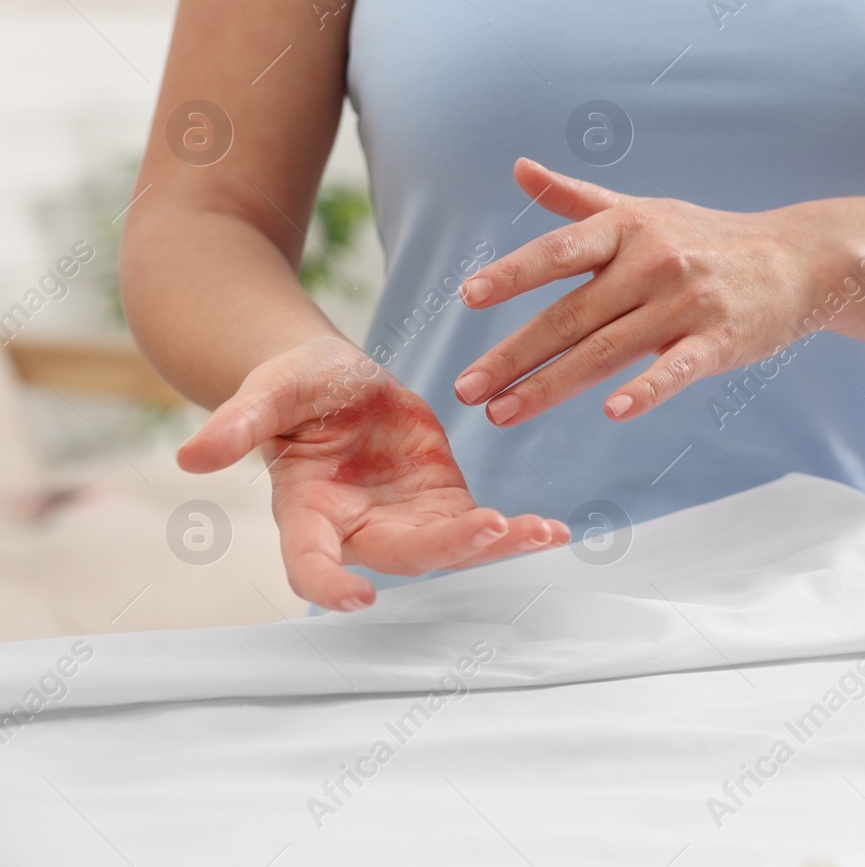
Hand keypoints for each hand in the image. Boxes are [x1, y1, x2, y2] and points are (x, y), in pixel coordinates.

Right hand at [178, 336, 569, 610]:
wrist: (332, 383)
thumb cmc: (291, 388)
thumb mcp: (267, 391)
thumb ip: (237, 423)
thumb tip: (189, 456)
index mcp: (307, 510)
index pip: (310, 561)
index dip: (329, 583)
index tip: (357, 597)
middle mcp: (358, 529)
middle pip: (403, 555)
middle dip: (449, 548)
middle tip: (492, 529)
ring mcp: (404, 521)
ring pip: (452, 548)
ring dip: (497, 545)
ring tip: (543, 534)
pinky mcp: (441, 504)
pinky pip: (481, 528)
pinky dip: (517, 533)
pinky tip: (557, 532)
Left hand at [452, 159, 837, 424]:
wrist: (798, 258)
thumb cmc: (709, 237)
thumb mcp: (644, 209)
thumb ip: (576, 198)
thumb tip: (519, 168)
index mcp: (628, 229)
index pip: (560, 252)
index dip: (513, 274)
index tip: (468, 297)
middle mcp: (652, 262)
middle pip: (571, 314)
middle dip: (514, 354)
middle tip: (467, 389)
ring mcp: (685, 303)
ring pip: (607, 349)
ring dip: (551, 384)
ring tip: (503, 412)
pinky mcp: (719, 340)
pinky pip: (675, 368)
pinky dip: (646, 390)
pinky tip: (612, 412)